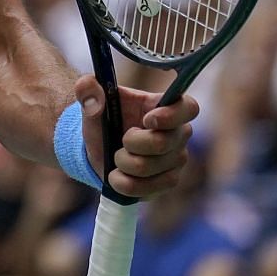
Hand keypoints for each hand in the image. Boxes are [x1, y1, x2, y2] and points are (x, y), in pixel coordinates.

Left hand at [75, 74, 196, 198]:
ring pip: (148, 167)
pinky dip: (122, 182)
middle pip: (162, 143)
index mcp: (166, 107)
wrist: (99, 147)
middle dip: (130, 143)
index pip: (188, 108)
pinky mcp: (168, 182)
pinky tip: (116, 175)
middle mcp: (179, 134)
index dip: (170, 116)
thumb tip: (88, 86)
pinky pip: (145, 189)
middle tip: (121, 139)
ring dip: (122, 162)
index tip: (146, 120)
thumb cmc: (104, 119)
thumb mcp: (92, 100)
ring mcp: (176, 159)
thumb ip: (87, 89)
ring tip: (116, 156)